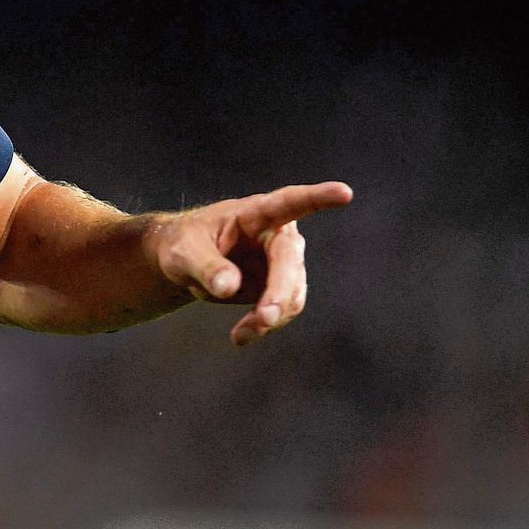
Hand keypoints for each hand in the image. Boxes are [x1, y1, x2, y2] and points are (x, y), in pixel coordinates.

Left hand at [145, 181, 353, 346]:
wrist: (184, 264)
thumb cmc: (183, 245)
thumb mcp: (184, 253)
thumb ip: (207, 267)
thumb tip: (231, 286)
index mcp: (255, 213)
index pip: (290, 202)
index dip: (318, 198)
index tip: (344, 192)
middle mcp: (278, 235)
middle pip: (291, 264)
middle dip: (279, 294)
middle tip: (264, 319)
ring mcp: (283, 262)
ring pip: (292, 294)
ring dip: (270, 317)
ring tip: (241, 335)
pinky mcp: (280, 286)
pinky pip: (283, 309)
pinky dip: (265, 325)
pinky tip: (241, 336)